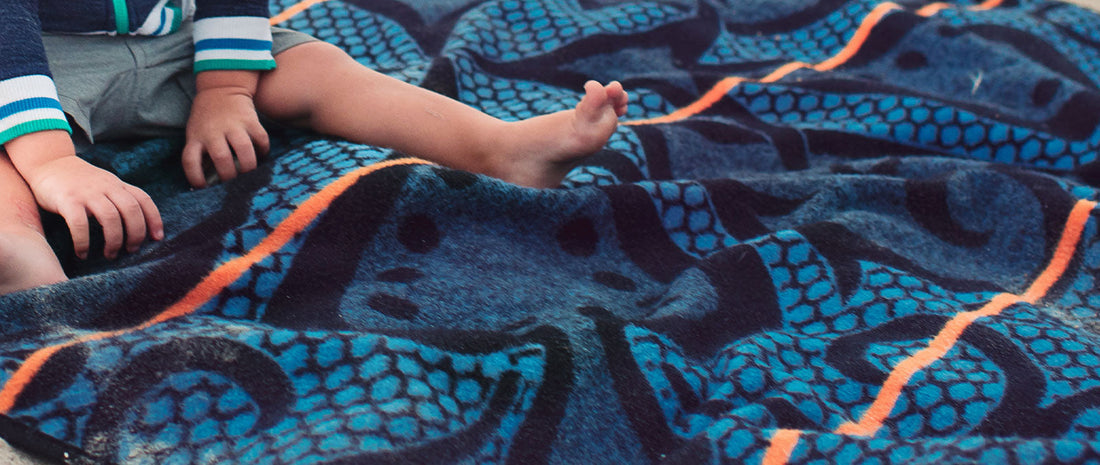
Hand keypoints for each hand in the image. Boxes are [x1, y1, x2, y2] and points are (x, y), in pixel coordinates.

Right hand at [23, 156, 162, 259]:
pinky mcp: (67, 200)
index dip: (154, 219)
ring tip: (110, 255)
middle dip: (136, 234)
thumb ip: (120, 198)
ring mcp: (87, 193)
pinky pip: (80, 224)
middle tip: (131, 251)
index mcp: (117, 185)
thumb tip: (139, 227)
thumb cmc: (80, 181)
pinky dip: (83, 242)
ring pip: (110, 218)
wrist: (49, 162)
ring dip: (114, 241)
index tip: (157, 238)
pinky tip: (83, 253)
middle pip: (131, 210)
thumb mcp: (105, 184)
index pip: (143, 200)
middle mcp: (106, 187)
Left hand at [182, 86, 269, 187]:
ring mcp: (233, 125)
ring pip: (244, 150)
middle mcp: (213, 132)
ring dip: (249, 167)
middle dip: (230, 176)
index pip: (190, 161)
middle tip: (234, 183)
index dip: (196, 178)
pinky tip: (261, 155)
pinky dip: (263, 151)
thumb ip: (202, 154)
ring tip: (250, 173)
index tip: (204, 188)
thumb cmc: (207, 119)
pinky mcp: (250, 120)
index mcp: (196, 137)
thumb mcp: (196, 133)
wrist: (221, 89)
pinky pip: (261, 140)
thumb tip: (212, 183)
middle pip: (222, 158)